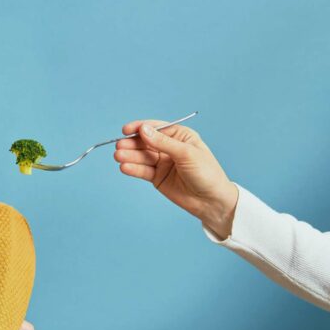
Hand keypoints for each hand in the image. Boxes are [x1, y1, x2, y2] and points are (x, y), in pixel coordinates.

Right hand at [114, 120, 238, 239]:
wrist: (211, 201)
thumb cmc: (206, 173)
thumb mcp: (186, 154)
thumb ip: (163, 143)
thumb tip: (144, 130)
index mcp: (179, 136)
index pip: (156, 128)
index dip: (140, 128)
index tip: (126, 130)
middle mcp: (169, 147)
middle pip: (145, 142)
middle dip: (132, 144)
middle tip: (119, 147)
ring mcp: (162, 163)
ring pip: (142, 157)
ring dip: (129, 156)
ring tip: (118, 157)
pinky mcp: (157, 177)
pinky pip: (143, 171)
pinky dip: (133, 169)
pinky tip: (124, 167)